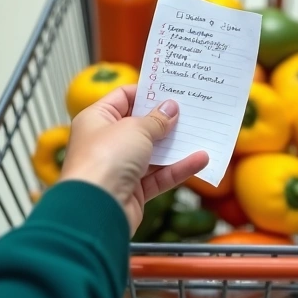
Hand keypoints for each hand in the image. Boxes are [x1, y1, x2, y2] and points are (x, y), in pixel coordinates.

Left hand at [60, 85, 208, 230]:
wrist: (96, 208)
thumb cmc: (104, 160)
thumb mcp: (135, 129)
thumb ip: (156, 119)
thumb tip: (170, 108)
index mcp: (97, 119)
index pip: (122, 98)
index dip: (146, 92)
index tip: (170, 89)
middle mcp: (106, 142)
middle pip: (140, 126)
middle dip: (164, 120)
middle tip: (190, 110)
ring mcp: (119, 167)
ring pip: (153, 153)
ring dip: (175, 145)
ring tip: (200, 133)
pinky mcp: (133, 190)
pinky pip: (159, 176)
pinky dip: (178, 168)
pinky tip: (200, 160)